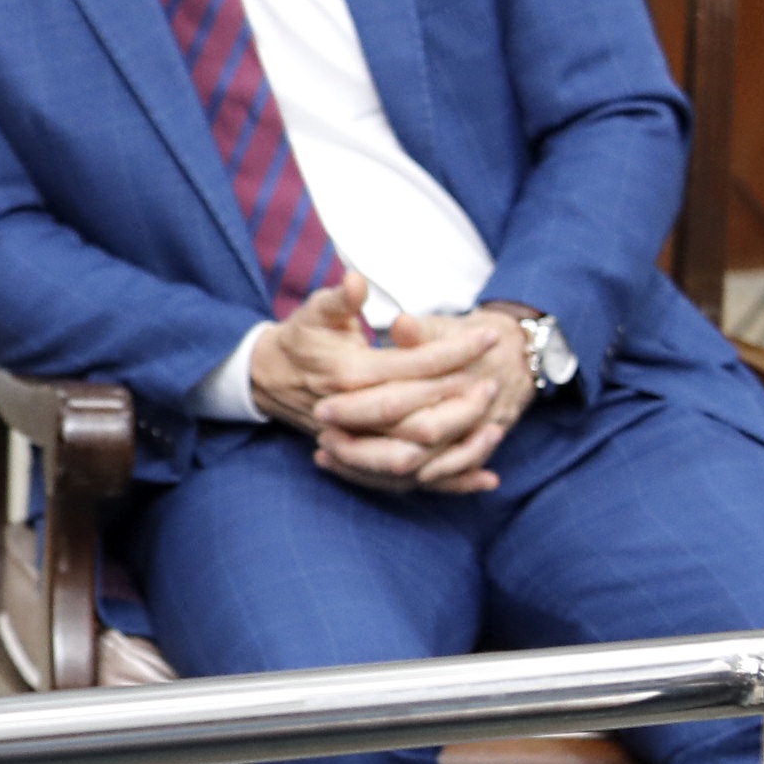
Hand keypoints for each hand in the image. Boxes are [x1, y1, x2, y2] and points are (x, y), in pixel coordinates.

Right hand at [247, 278, 523, 493]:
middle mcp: (355, 414)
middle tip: (495, 378)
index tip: (488, 337)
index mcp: (349, 374)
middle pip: (423, 416)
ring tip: (493, 417)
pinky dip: (452, 482)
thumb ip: (339, 298)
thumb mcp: (315, 311)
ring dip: (463, 439)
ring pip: (422, 454)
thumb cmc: (301, 340)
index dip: (455, 351)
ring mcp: (359, 442)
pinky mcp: (364, 461)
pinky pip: (413, 481)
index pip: (415, 366)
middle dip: (465, 398)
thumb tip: (357, 281)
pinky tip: (486, 477)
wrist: (268, 379)